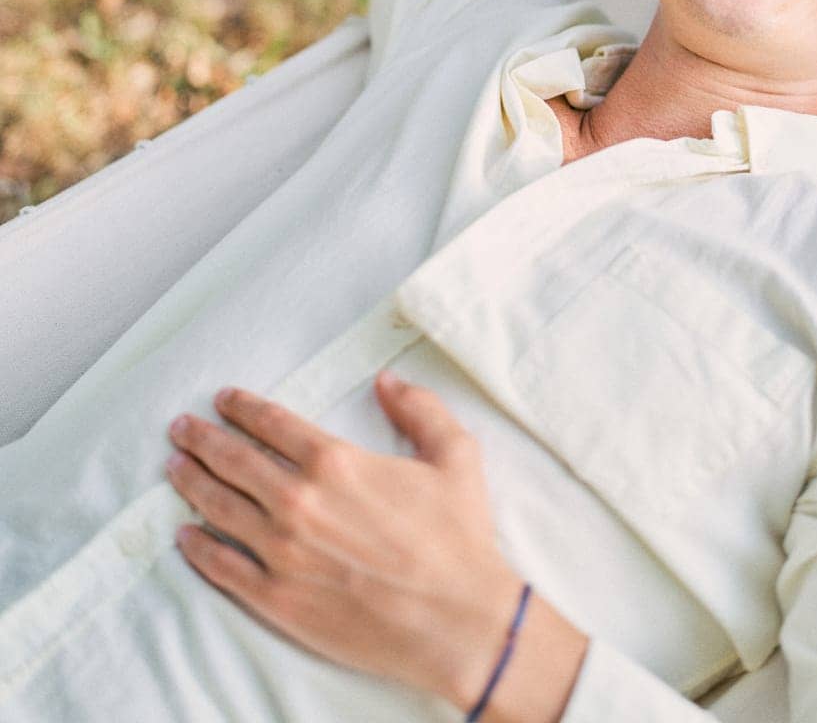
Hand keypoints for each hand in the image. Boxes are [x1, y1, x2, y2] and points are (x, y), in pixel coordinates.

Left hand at [164, 373, 524, 710]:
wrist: (457, 621)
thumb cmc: (458, 538)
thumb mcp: (455, 455)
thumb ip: (420, 407)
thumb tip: (387, 380)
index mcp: (336, 462)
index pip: (272, 423)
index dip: (242, 407)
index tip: (223, 399)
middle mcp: (299, 501)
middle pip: (234, 460)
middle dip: (202, 439)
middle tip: (180, 428)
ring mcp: (282, 552)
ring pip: (220, 507)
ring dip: (192, 483)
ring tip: (174, 468)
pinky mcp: (277, 599)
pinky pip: (223, 567)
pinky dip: (198, 548)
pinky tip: (184, 536)